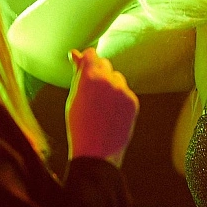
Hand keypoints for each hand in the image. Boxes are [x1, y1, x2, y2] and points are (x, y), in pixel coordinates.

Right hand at [65, 47, 138, 167]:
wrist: (96, 153)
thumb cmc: (79, 125)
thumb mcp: (73, 97)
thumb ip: (77, 73)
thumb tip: (75, 53)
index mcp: (89, 77)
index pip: (92, 54)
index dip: (87, 59)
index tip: (85, 66)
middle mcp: (107, 80)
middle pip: (105, 64)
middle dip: (99, 73)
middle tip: (92, 93)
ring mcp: (122, 90)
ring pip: (117, 78)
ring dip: (110, 86)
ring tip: (101, 108)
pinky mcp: (132, 101)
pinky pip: (125, 92)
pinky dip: (119, 99)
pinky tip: (111, 115)